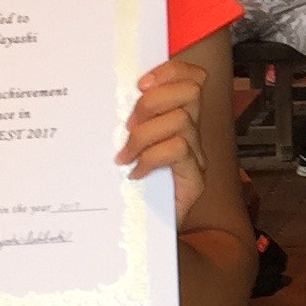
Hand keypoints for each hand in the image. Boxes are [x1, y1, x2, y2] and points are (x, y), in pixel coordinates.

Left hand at [117, 58, 210, 214]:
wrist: (144, 233)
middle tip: (129, 125)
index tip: (140, 84)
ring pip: (181, 120)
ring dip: (144, 134)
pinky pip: (178, 150)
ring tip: (126, 154)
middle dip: (153, 102)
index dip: (170, 71)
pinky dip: (151, 157)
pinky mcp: (195, 180)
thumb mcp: (127, 143)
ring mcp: (197, 157)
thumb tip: (108, 95)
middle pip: (191, 91)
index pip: (192, 77)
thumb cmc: (132, 187)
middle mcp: (193, 133)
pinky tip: (135, 173)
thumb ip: (128, 121)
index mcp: (179, 117)